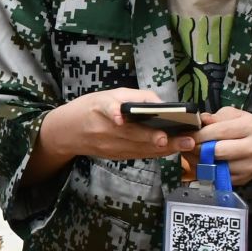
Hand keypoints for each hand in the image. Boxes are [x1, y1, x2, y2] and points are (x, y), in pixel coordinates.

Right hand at [43, 88, 195, 162]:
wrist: (66, 131)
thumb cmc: (91, 108)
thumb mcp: (109, 95)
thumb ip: (136, 97)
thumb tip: (163, 105)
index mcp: (103, 110)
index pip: (120, 116)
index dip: (131, 121)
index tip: (152, 129)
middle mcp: (106, 131)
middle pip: (137, 137)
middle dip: (162, 139)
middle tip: (185, 139)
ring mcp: (110, 147)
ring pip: (140, 149)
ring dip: (164, 149)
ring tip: (184, 144)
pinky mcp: (114, 156)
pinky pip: (137, 154)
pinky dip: (155, 152)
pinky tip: (170, 149)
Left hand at [186, 108, 251, 185]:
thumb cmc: (246, 130)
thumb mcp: (235, 116)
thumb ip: (216, 117)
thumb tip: (200, 120)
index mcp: (251, 127)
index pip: (218, 131)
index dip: (198, 134)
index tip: (186, 134)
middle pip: (216, 151)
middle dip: (196, 148)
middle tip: (186, 145)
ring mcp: (249, 166)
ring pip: (214, 166)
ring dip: (197, 160)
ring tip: (191, 153)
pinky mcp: (242, 179)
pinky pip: (216, 177)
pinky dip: (204, 170)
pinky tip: (200, 162)